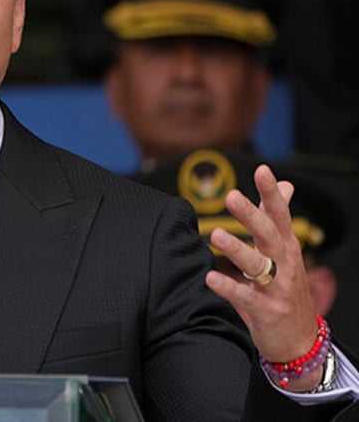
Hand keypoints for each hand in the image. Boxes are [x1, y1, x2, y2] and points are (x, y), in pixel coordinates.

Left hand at [205, 164, 323, 391]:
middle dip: (251, 215)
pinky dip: (228, 287)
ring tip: (216, 235)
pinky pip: (245, 298)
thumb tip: (286, 184)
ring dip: (236, 249)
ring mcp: (277, 288)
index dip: (272, 193)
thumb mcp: (285, 251)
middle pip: (268, 234)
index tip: (262, 169)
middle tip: (230, 196)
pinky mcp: (267, 312)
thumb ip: (277, 218)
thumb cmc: (285, 289)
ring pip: (258, 265)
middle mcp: (285, 264)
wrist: (299, 340)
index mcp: (286, 247)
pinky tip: (210, 277)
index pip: (280, 214)